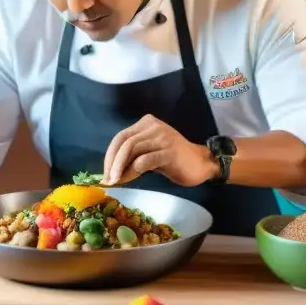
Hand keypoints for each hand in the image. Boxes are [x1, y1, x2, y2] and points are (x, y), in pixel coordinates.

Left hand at [102, 115, 217, 186]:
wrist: (201, 164)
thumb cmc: (173, 160)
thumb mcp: (149, 153)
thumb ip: (132, 156)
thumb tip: (110, 171)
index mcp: (147, 123)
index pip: (121, 137)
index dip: (109, 155)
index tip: (105, 172)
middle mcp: (153, 126)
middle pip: (124, 142)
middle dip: (112, 163)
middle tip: (108, 180)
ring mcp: (162, 138)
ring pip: (132, 150)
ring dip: (120, 168)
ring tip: (116, 181)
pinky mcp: (169, 152)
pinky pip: (144, 161)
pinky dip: (132, 171)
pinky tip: (129, 179)